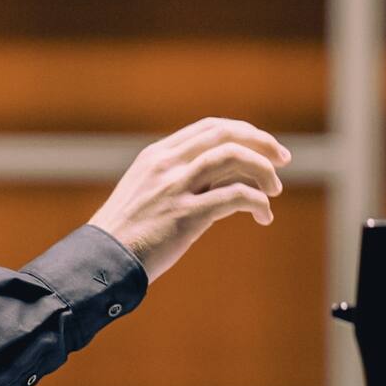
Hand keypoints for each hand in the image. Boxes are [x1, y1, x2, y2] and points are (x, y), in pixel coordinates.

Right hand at [89, 117, 290, 282]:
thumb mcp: (148, 193)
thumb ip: (181, 181)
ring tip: (274, 191)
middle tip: (283, 160)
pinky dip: (257, 202)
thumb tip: (227, 181)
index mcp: (157, 155)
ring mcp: (175, 187)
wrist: (103, 258)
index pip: (209, 127)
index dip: (243, 132)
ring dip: (263, 171)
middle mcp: (166, 164)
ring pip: (232, 158)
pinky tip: (264, 216)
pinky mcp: (185, 215)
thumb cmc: (127, 232)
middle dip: (261, 143)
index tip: (264, 147)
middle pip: (224, 134)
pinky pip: (235, 196)